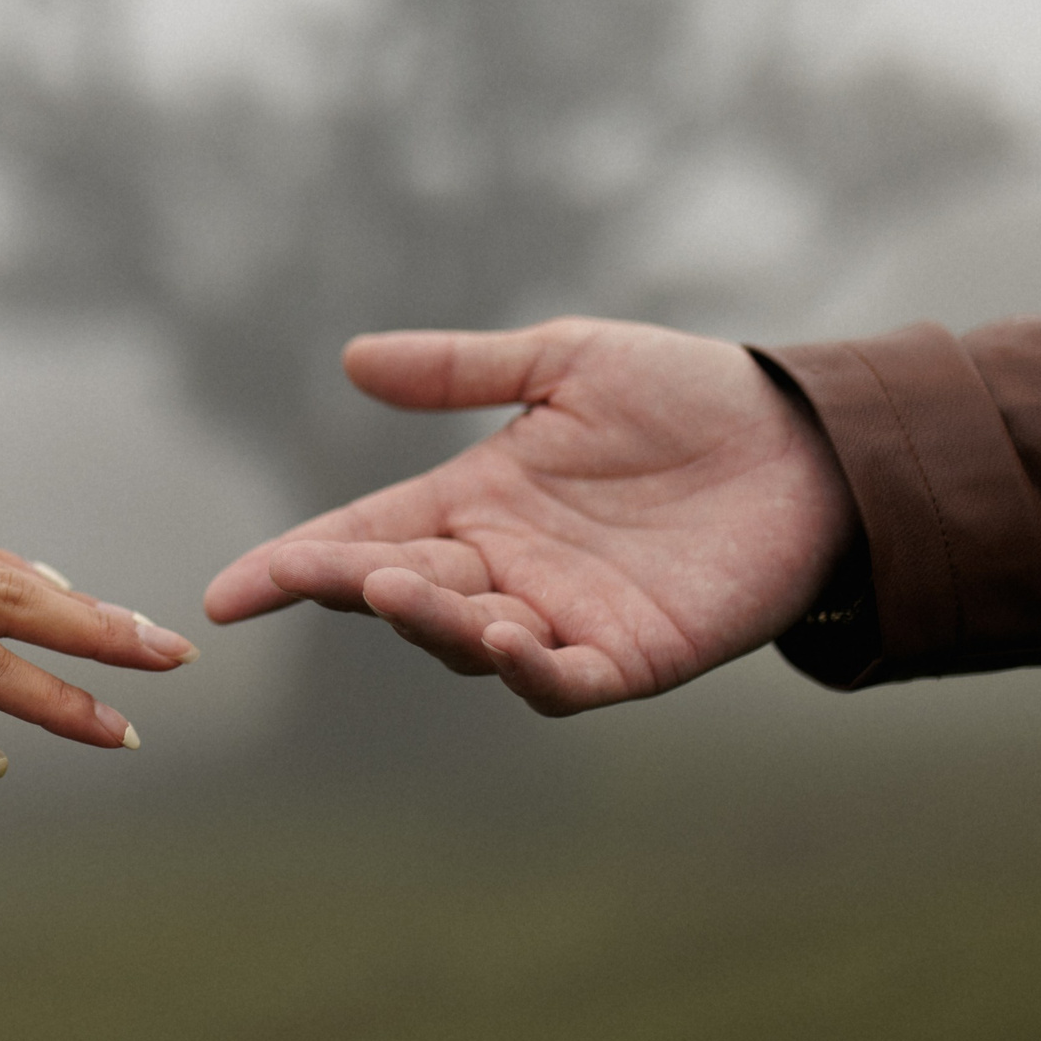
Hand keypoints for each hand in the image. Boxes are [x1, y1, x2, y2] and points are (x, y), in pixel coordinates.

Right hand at [203, 319, 856, 714]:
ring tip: (392, 585)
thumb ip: (462, 371)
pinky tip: (499, 635)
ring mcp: (561, 620)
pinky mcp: (628, 657)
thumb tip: (351, 361)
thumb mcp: (565, 362)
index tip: (232, 590)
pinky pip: (557, 680)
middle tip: (313, 571)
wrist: (809, 438)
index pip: (363, 537)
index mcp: (475, 503)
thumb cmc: (689, 396)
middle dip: (348, 585)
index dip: (296, 565)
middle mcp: (503, 570)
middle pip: (400, 590)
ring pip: (464, 641)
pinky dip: (519, 668)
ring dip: (425, 621)